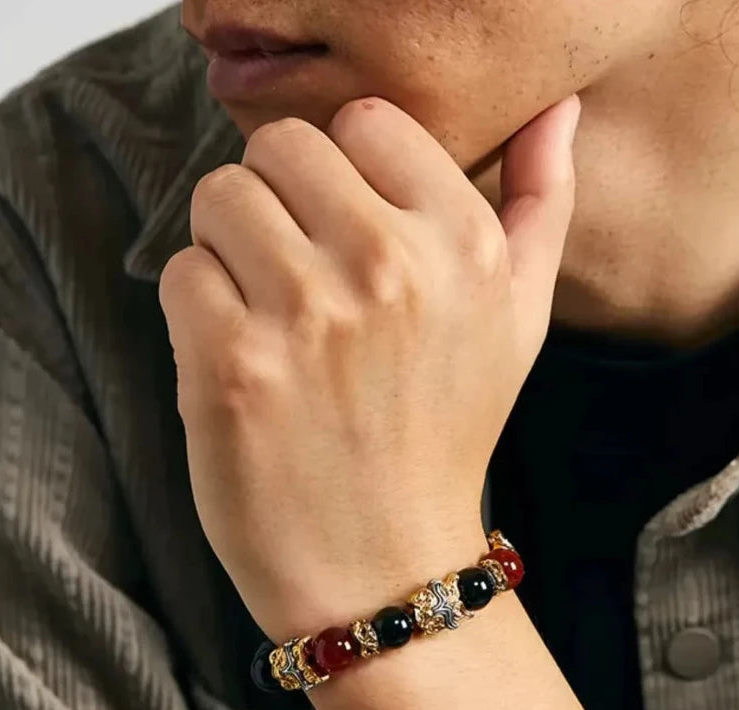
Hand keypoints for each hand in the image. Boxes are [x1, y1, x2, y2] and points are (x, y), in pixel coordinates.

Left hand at [159, 94, 579, 642]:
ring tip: (268, 323)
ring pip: (220, 198)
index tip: (347, 238)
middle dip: (279, 207)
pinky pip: (182, 272)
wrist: (385, 569)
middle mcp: (392, 267)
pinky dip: (197, 313)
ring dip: (230, 254)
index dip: (343, 177)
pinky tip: (239, 365)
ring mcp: (308, 316)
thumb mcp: (520, 326)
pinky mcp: (231, 366)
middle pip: (278, 148)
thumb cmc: (445, 441)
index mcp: (466, 245)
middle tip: (298, 283)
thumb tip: (556, 111)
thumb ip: (540, 208)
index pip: (364, 121)